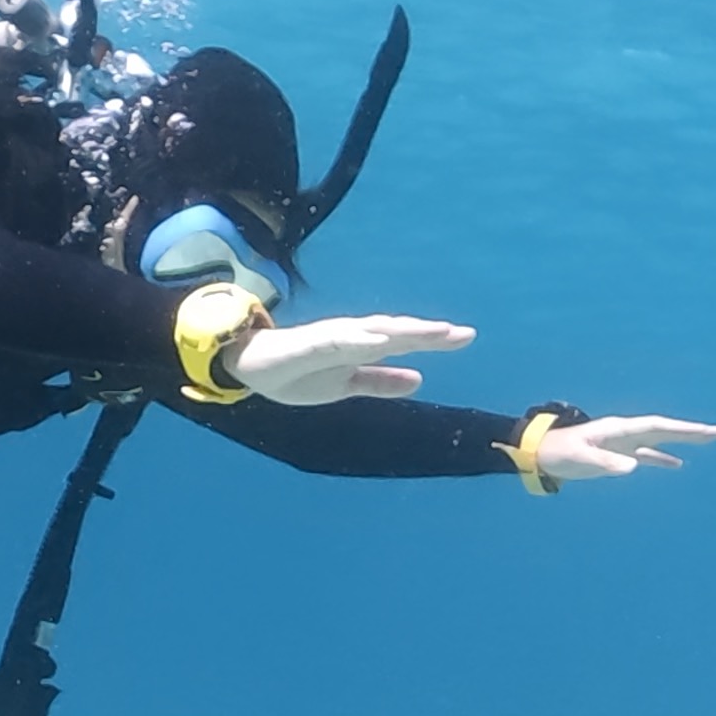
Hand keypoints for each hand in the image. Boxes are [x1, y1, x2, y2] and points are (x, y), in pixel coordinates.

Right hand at [230, 315, 475, 404]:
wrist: (249, 367)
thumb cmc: (297, 372)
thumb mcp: (346, 384)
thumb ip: (380, 382)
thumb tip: (419, 379)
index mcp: (361, 346)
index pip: (403, 340)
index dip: (433, 338)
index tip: (466, 336)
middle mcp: (351, 336)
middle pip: (396, 331)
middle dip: (428, 332)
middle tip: (462, 333)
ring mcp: (330, 337)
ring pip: (373, 331)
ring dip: (402, 330)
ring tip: (432, 332)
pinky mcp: (308, 343)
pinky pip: (337, 340)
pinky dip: (360, 338)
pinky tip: (381, 340)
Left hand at [537, 414, 715, 482]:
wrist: (543, 453)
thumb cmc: (560, 452)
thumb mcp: (581, 458)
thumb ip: (606, 462)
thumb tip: (633, 466)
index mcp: (618, 429)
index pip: (656, 427)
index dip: (681, 429)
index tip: (704, 431)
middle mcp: (625, 433)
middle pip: (664, 430)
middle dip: (690, 431)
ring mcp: (623, 443)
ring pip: (659, 441)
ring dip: (682, 441)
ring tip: (707, 441)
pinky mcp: (618, 455)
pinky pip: (646, 455)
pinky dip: (662, 458)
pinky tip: (678, 463)